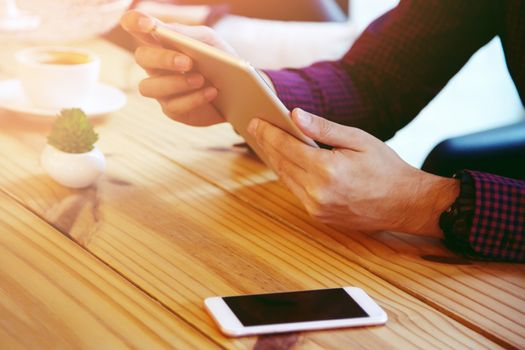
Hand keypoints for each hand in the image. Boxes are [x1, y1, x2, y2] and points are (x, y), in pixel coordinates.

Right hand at [120, 10, 235, 125]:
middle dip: (163, 59)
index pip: (136, 27)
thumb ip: (187, 34)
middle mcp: (156, 65)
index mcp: (162, 42)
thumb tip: (162, 30)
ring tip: (200, 79)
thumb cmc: (220, 62)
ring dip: (176, 83)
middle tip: (188, 62)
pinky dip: (194, 98)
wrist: (238, 91)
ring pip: (148, 87)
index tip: (147, 24)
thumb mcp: (209, 42)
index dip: (134, 22)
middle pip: (141, 57)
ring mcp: (161, 89)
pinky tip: (211, 92)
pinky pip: (173, 106)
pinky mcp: (172, 110)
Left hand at [247, 109, 459, 235]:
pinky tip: (284, 161)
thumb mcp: (358, 140)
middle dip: (267, 143)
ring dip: (274, 159)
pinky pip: (296, 191)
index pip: (287, 147)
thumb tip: (294, 115)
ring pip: (286, 178)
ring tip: (266, 142)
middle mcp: (317, 192)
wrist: (405, 204)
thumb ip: (323, 129)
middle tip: (255, 128)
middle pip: (282, 163)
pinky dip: (288, 174)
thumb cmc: (385, 167)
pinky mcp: (319, 216)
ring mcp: (317, 208)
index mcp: (327, 170)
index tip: (255, 121)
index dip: (268, 132)